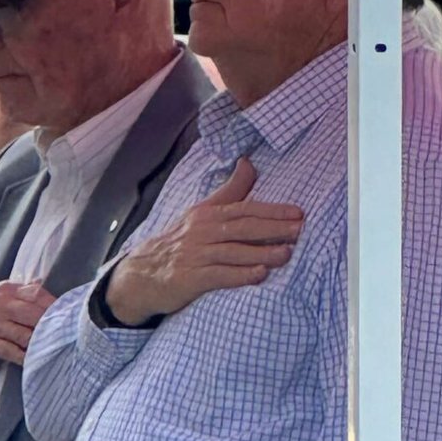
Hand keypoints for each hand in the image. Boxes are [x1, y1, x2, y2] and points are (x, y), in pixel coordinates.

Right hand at [0, 278, 54, 385]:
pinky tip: (34, 359)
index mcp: (4, 290)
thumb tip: (43, 282)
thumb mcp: (5, 303)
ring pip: (25, 335)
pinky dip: (26, 357)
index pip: (36, 294)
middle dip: (50, 327)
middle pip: (33, 314)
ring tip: (51, 349)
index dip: (54, 306)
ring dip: (40, 344)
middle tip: (63, 337)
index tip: (68, 317)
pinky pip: (13, 352)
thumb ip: (25, 294)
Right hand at [105, 158, 302, 325]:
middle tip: (299, 230)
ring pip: (233, 252)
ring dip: (261, 253)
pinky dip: (240, 275)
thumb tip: (248, 162)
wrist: (142, 274)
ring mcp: (195, 255)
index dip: (272, 211)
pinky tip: (260, 275)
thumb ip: (230, 191)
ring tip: (287, 253)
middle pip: (242, 228)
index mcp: (208, 214)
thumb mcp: (202, 212)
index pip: (245, 209)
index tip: (298, 213)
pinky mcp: (190, 278)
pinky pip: (219, 276)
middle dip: (273, 228)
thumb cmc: (181, 242)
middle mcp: (202, 231)